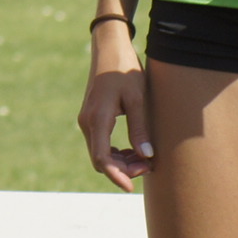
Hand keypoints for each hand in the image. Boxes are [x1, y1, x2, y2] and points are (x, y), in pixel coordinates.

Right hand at [77, 26, 152, 192]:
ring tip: (146, 158)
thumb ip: (140, 128)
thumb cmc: (125, 70)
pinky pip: (101, 144)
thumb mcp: (138, 98)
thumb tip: (146, 157)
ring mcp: (87, 120)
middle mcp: (87, 122)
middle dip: (124, 169)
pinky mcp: (92, 117)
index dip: (116, 176)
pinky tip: (135, 149)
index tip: (130, 189)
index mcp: (97, 119)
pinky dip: (117, 152)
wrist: (110, 48)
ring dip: (121, 161)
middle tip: (150, 166)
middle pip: (101, 159)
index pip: (102, 158)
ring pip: (101, 153)